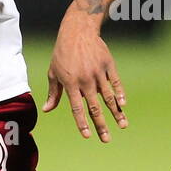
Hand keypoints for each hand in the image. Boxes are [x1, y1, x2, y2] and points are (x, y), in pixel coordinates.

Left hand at [44, 18, 126, 142]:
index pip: (77, 109)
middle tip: (106, 140)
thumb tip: (46, 110)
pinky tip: (123, 104)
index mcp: (70, 84)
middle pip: (95, 108)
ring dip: (116, 113)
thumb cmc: (62, 53)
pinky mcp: (108, 64)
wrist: (77, 30)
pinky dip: (120, 93)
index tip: (88, 136)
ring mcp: (97, 72)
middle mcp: (85, 80)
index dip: (82, 124)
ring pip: (108, 97)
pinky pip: (116, 82)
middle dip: (101, 125)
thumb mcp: (53, 72)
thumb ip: (53, 93)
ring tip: (123, 126)